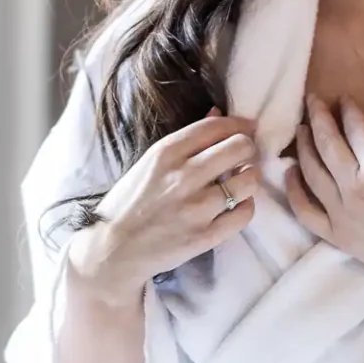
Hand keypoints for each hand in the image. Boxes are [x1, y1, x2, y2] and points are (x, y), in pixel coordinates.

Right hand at [66, 109, 260, 306]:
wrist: (113, 249)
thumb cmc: (130, 202)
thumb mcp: (150, 162)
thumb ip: (186, 139)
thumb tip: (218, 113)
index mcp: (167, 152)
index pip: (217, 126)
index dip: (239, 124)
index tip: (246, 129)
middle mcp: (184, 177)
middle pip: (239, 147)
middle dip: (248, 148)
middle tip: (244, 156)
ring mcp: (197, 208)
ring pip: (249, 180)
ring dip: (250, 177)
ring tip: (242, 181)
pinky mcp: (205, 236)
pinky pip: (244, 213)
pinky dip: (246, 206)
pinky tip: (236, 205)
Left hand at [286, 95, 363, 328]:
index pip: (356, 128)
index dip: (347, 109)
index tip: (343, 98)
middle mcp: (354, 186)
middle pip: (327, 143)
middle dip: (318, 116)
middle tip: (312, 100)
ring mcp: (340, 212)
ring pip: (311, 171)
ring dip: (303, 146)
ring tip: (302, 129)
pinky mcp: (335, 234)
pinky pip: (305, 210)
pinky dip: (294, 190)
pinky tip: (291, 171)